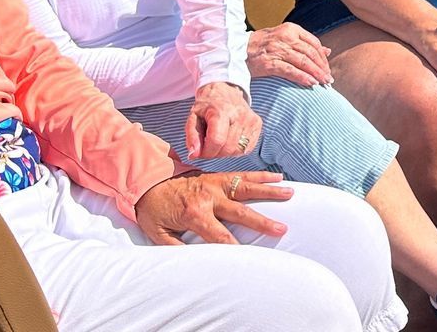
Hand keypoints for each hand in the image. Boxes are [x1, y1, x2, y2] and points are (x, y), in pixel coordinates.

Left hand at [133, 171, 290, 245]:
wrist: (147, 179)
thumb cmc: (153, 209)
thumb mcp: (157, 233)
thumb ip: (176, 247)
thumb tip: (194, 261)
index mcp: (194, 213)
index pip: (219, 235)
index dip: (235, 247)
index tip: (250, 257)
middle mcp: (208, 196)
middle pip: (240, 211)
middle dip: (261, 221)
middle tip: (281, 228)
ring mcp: (215, 183)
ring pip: (246, 187)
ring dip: (269, 191)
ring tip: (290, 193)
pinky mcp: (217, 176)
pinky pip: (242, 175)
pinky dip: (261, 176)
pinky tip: (278, 177)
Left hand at [185, 82, 261, 160]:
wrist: (225, 91)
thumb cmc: (207, 106)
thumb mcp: (193, 118)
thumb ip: (191, 137)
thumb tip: (194, 154)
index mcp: (221, 110)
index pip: (217, 140)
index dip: (206, 152)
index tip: (201, 150)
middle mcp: (239, 114)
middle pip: (227, 148)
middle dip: (215, 152)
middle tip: (209, 145)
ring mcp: (251, 119)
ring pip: (237, 150)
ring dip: (225, 152)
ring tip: (220, 140)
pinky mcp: (257, 124)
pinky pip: (246, 149)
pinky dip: (236, 149)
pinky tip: (230, 139)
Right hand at [247, 24, 332, 86]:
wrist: (236, 49)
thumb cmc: (262, 44)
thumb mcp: (284, 37)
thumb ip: (305, 43)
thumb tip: (328, 51)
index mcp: (290, 29)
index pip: (314, 43)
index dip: (322, 57)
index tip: (327, 68)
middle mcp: (285, 37)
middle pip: (310, 53)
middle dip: (322, 67)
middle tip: (329, 79)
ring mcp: (277, 50)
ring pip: (303, 62)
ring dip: (316, 74)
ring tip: (323, 83)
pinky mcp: (269, 63)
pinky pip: (290, 71)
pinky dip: (303, 78)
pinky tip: (310, 84)